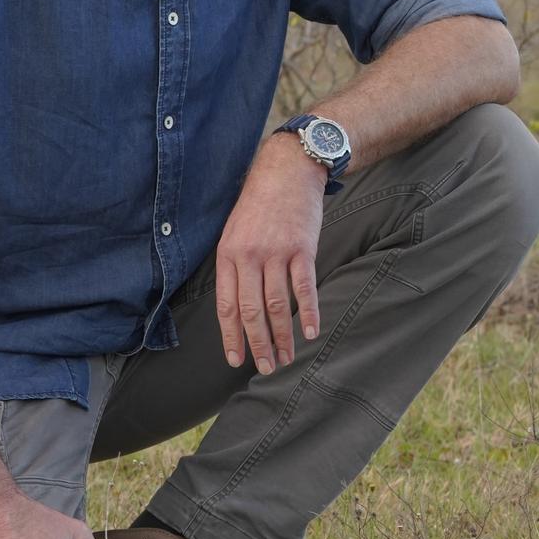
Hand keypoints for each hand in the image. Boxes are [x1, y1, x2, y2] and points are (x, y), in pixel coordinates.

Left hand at [215, 133, 329, 373]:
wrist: (287, 171)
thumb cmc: (259, 203)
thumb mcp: (234, 231)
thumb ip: (234, 266)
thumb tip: (235, 305)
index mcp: (228, 255)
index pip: (226, 306)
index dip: (231, 336)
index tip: (236, 359)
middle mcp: (249, 256)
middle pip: (252, 311)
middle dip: (258, 344)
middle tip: (267, 367)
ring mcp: (277, 253)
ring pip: (278, 305)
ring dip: (283, 336)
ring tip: (287, 357)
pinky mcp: (303, 249)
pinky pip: (304, 287)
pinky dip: (309, 312)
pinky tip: (311, 331)